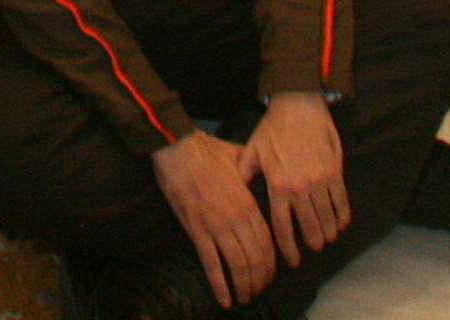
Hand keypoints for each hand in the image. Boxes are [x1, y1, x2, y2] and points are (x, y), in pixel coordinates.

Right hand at [149, 130, 276, 307]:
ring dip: (243, 286)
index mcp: (249, 204)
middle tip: (258, 291)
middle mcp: (237, 219)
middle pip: (256, 259)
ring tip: (244, 298)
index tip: (270, 276)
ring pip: (237, 265)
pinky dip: (220, 286)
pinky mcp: (196, 230)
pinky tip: (225, 300)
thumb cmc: (208, 151)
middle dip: (259, 280)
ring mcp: (217, 226)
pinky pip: (211, 265)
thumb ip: (253, 172)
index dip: (271, 265)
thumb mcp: (240, 158)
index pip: (267, 243)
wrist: (179, 148)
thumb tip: (262, 173)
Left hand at [244, 94, 349, 267]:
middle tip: (313, 249)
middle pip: (310, 227)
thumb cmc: (273, 128)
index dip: (289, 248)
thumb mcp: (252, 150)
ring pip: (327, 217)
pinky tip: (341, 223)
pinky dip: (342, 215)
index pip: (283, 227)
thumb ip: (245, 175)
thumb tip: (236, 193)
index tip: (293, 261)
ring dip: (328, 232)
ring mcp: (319, 180)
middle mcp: (299, 187)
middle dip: (312, 243)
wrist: (299, 104)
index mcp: (277, 186)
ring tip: (327, 239)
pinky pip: (341, 200)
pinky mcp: (335, 171)